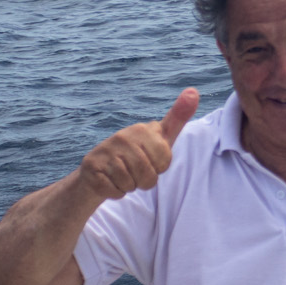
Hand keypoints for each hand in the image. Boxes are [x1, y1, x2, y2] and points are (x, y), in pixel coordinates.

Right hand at [76, 88, 198, 200]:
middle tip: (135, 171)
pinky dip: (116, 193)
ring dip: (129, 186)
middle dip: (144, 181)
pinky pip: (115, 192)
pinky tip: (110, 181)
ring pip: (131, 185)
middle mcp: (122, 136)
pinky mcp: (91, 167)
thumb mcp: (161, 137)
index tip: (150, 160)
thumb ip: (178, 117)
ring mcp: (105, 151)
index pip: (164, 163)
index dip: (159, 168)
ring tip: (123, 175)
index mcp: (142, 129)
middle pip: (148, 176)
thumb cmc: (138, 152)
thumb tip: (194, 91)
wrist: (100, 169)